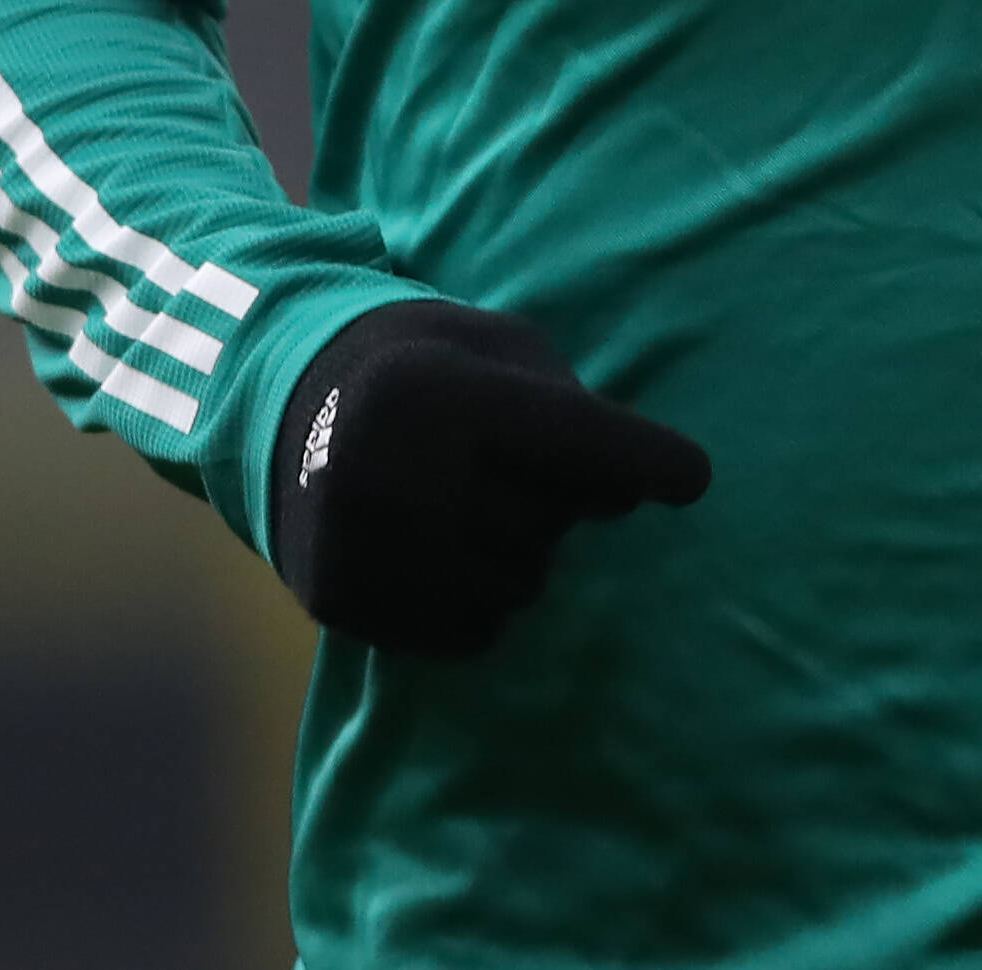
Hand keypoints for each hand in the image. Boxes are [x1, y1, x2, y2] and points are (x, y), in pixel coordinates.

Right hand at [264, 300, 711, 654]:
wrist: (288, 407)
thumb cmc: (426, 365)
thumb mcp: (496, 347)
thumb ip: (567, 407)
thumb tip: (629, 494)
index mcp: (443, 394)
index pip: (571, 439)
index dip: (643, 459)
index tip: (693, 478)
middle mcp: (399, 474)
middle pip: (550, 524)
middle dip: (559, 504)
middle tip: (518, 471)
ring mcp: (364, 547)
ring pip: (516, 588)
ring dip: (520, 557)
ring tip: (473, 508)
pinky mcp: (344, 604)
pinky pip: (469, 633)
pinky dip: (478, 602)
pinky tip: (445, 552)